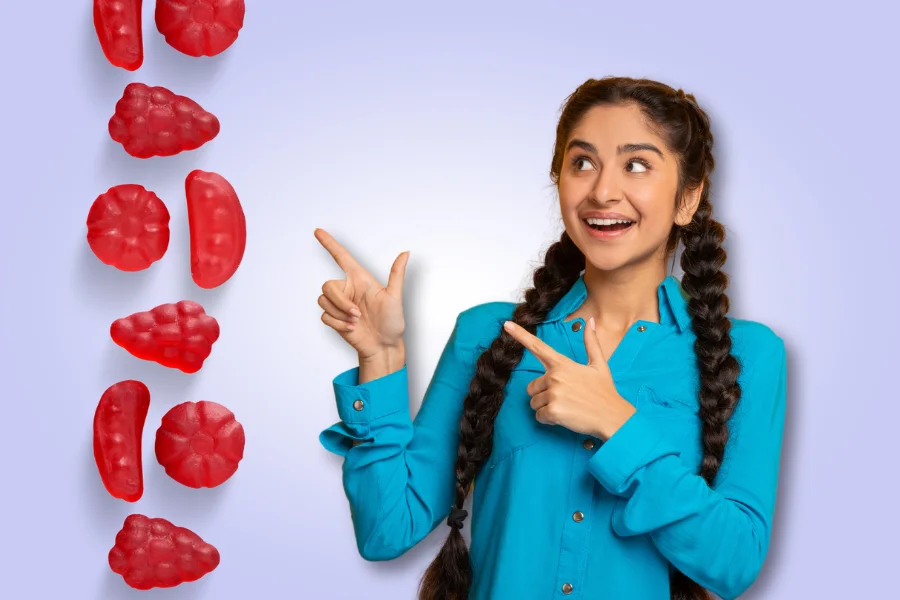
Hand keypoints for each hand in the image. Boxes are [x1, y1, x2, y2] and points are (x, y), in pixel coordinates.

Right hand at [314, 228, 408, 359]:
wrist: (384, 346)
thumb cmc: (392, 323)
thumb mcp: (395, 297)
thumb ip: (396, 274)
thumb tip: (405, 253)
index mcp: (361, 280)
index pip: (342, 257)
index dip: (330, 244)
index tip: (318, 232)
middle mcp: (349, 289)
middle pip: (328, 285)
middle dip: (341, 302)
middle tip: (358, 314)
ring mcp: (340, 304)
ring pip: (323, 300)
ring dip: (340, 314)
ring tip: (356, 322)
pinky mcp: (335, 318)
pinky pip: (324, 316)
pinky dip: (337, 323)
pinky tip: (351, 328)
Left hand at [502, 317, 636, 440]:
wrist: (613, 417)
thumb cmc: (605, 392)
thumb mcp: (599, 365)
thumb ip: (591, 343)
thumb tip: (591, 321)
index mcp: (563, 364)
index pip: (538, 347)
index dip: (520, 335)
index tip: (506, 325)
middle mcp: (555, 376)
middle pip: (531, 387)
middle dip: (543, 394)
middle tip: (565, 398)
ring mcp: (553, 393)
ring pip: (534, 403)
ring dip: (546, 407)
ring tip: (567, 407)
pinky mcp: (553, 410)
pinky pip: (539, 416)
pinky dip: (548, 419)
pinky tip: (565, 417)